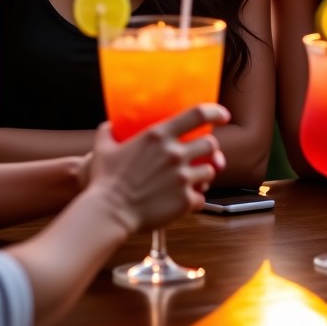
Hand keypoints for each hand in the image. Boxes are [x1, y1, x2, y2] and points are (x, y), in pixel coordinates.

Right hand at [87, 104, 229, 233]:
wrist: (108, 213)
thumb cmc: (105, 181)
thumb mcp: (103, 149)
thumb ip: (108, 132)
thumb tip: (109, 125)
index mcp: (159, 135)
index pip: (197, 115)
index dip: (215, 112)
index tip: (223, 115)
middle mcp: (175, 153)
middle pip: (210, 144)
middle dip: (209, 150)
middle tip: (203, 155)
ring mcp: (182, 177)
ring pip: (210, 171)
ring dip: (204, 174)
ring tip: (193, 179)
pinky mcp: (184, 200)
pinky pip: (201, 197)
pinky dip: (195, 199)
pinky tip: (184, 201)